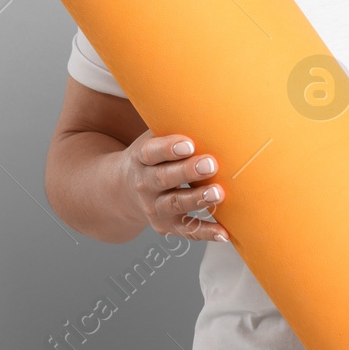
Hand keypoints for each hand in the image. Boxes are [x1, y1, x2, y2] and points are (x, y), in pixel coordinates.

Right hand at [115, 130, 229, 242]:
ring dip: (198, 198)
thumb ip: (172, 132)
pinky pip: (187, 231)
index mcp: (140, 158)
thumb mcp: (152, 141)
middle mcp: (145, 184)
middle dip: (187, 171)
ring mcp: (155, 207)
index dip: (168, 148)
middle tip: (210, 164)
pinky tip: (224, 232)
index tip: (189, 144)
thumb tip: (208, 117)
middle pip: (164, 178)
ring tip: (218, 193)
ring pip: (176, 204)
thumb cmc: (151, 158)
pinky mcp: (167, 226)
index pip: (151, 152)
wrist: (124, 190)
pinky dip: (207, 232)